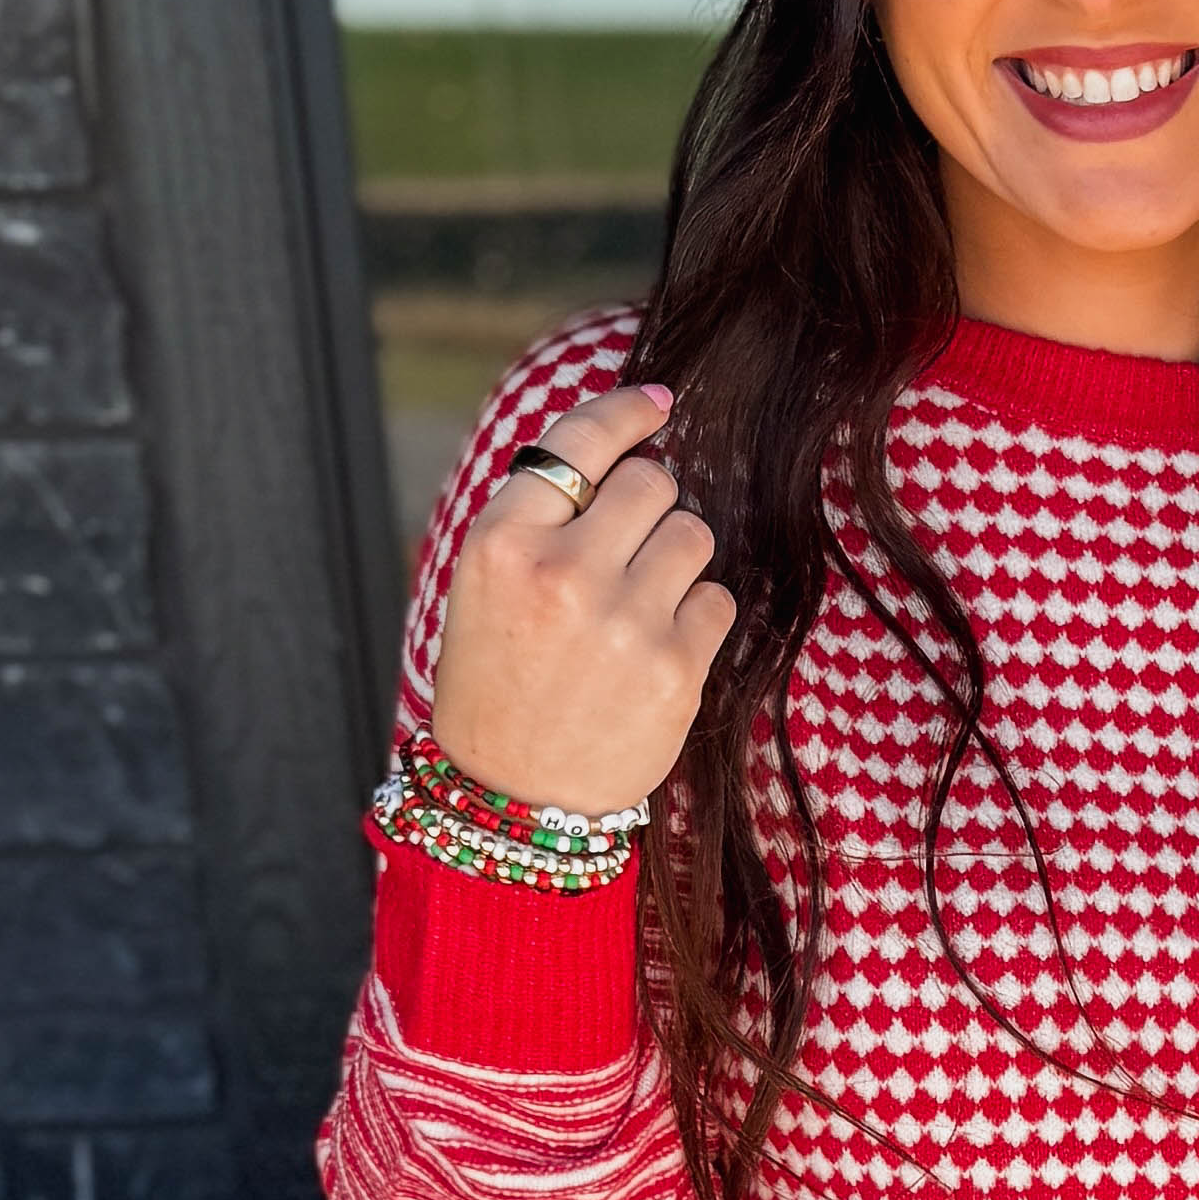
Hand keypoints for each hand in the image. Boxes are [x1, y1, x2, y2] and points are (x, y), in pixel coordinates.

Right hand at [429, 383, 735, 813]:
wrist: (512, 796)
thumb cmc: (497, 682)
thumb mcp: (482, 585)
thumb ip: (539, 516)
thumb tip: (621, 444)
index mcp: (502, 543)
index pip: (581, 442)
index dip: (628, 413)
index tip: (658, 402)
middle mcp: (564, 573)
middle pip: (652, 483)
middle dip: (650, 505)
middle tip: (627, 550)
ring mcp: (624, 622)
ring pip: (693, 534)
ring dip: (677, 558)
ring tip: (639, 602)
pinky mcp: (674, 668)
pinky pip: (716, 599)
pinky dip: (696, 615)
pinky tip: (656, 646)